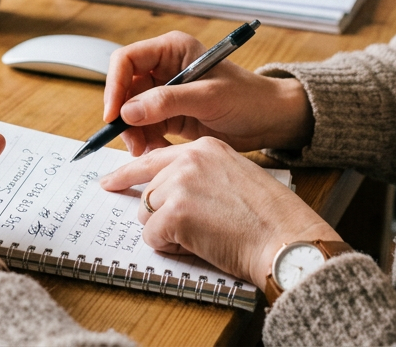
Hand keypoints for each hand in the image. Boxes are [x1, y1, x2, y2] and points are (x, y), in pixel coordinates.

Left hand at [100, 137, 338, 282]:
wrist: (285, 238)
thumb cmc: (269, 217)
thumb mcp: (235, 176)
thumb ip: (200, 175)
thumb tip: (166, 193)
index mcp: (205, 147)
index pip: (153, 157)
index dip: (127, 173)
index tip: (109, 181)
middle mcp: (188, 159)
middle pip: (149, 192)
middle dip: (164, 216)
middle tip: (194, 228)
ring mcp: (179, 184)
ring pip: (147, 215)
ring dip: (168, 232)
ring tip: (204, 235)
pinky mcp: (175, 213)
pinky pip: (153, 237)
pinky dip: (171, 248)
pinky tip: (200, 245)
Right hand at [103, 31, 312, 155]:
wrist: (270, 120)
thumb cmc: (247, 98)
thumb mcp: (208, 97)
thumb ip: (167, 101)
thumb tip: (128, 111)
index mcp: (171, 50)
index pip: (127, 60)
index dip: (114, 85)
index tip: (114, 114)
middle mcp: (163, 67)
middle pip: (124, 88)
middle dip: (125, 116)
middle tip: (132, 142)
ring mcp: (165, 92)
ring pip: (131, 111)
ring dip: (135, 133)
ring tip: (149, 151)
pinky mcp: (169, 114)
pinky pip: (145, 127)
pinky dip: (147, 141)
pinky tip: (159, 151)